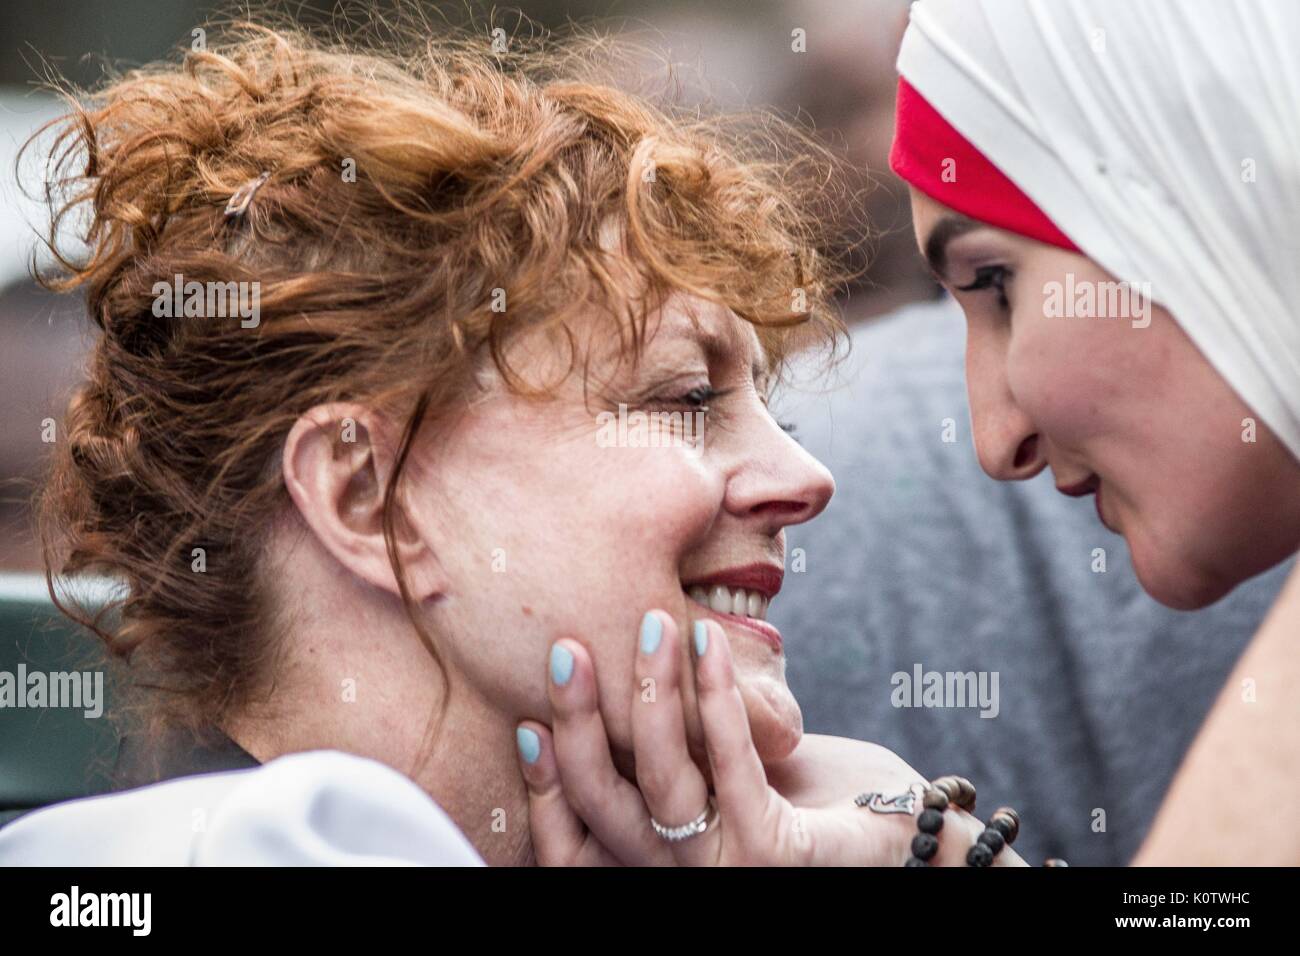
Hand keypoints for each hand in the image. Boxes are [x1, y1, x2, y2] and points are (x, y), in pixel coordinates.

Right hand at [516, 609, 1024, 865]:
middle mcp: (678, 880)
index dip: (543, 784)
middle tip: (568, 647)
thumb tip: (611, 667)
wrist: (895, 836)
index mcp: (655, 864)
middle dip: (577, 722)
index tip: (523, 716)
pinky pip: (731, 766)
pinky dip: (717, 697)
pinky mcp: (774, 852)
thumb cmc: (799, 796)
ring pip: (659, 782)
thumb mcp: (717, 773)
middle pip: (602, 805)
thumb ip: (666, 749)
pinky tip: (708, 643)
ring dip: (650, 692)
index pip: (570, 844)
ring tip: (654, 620)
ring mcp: (725, 872)